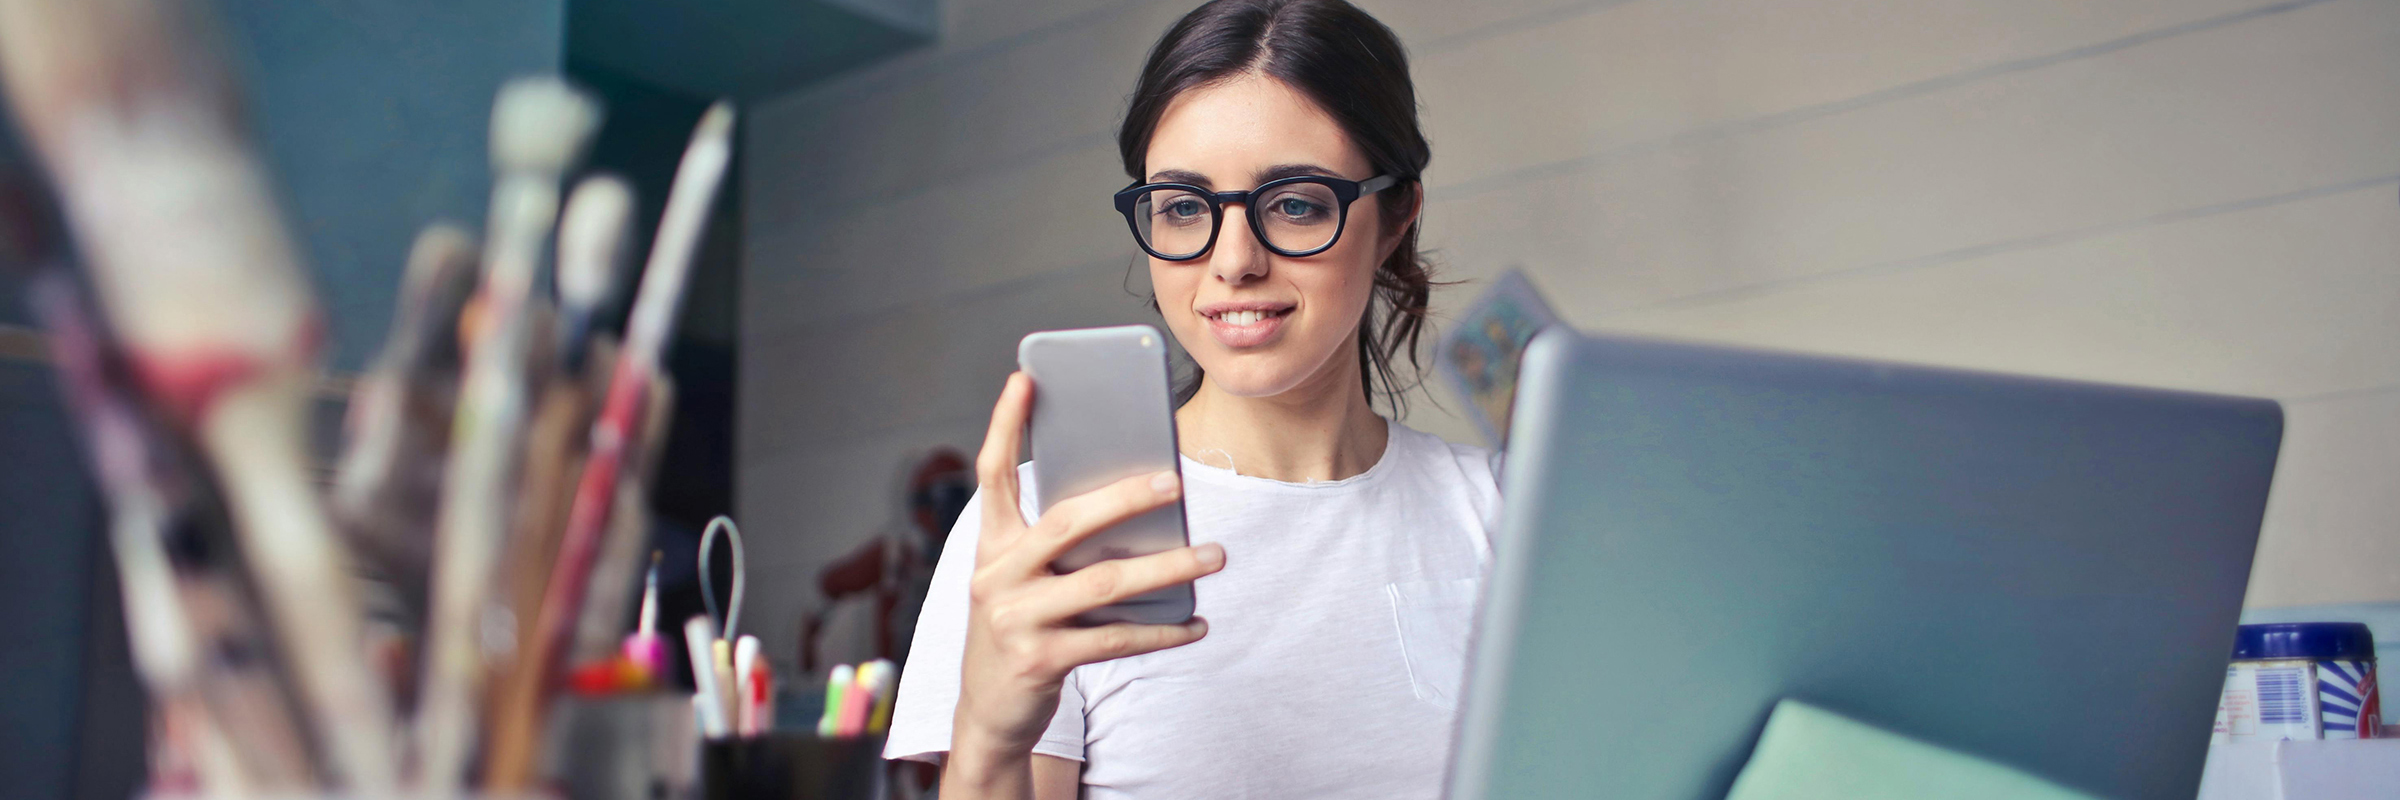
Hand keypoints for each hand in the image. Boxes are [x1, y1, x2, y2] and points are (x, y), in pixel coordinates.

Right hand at [951, 372, 1222, 758]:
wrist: (989, 713)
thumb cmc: (1020, 629)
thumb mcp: (1023, 581)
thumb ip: (1059, 546)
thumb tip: (1139, 508)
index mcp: (991, 546)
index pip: (992, 474)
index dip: (1004, 424)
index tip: (1025, 378)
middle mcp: (996, 576)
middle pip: (1066, 523)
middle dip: (1123, 498)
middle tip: (1174, 481)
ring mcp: (1015, 620)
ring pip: (1103, 582)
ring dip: (1167, 567)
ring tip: (1214, 554)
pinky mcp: (1040, 660)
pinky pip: (1115, 640)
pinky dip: (1162, 632)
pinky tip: (1197, 623)